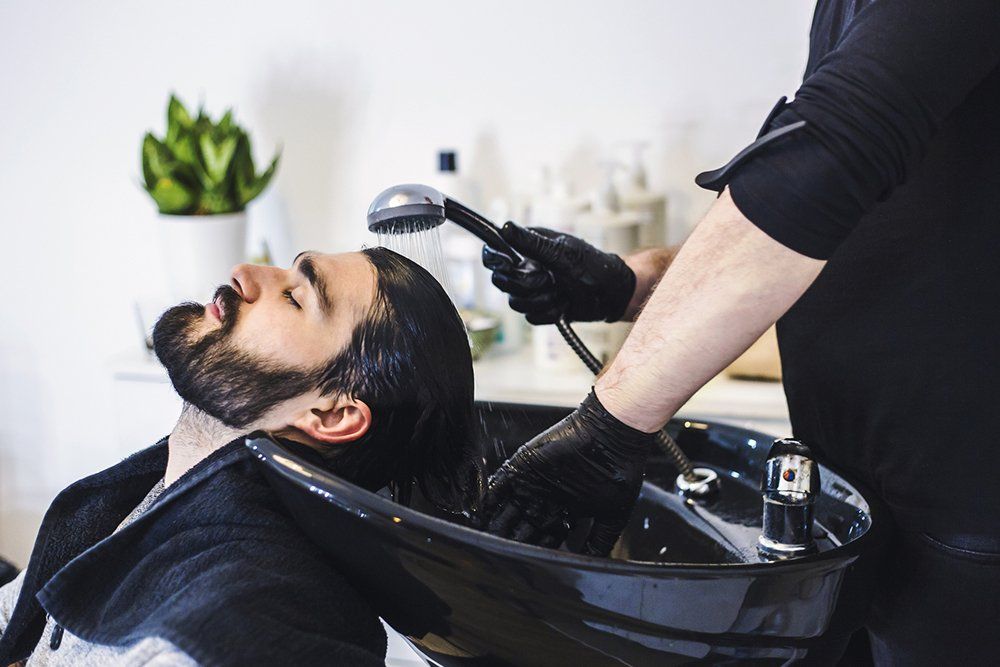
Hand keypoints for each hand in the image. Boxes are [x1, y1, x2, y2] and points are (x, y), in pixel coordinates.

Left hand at [480, 390, 654, 556]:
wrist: (612, 436)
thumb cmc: (619, 472)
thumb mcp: (613, 515)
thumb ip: (599, 541)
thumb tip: (589, 565)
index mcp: (566, 510)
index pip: (545, 538)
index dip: (536, 552)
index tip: (525, 568)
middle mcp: (547, 498)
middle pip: (523, 527)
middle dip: (512, 543)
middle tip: (499, 559)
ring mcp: (533, 483)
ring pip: (508, 510)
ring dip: (497, 526)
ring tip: (485, 542)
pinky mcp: (522, 467)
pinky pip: (499, 485)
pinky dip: (488, 500)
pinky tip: (480, 515)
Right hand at [481, 222, 636, 324]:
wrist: (613, 294)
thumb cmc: (594, 266)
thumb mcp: (564, 252)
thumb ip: (532, 243)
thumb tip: (506, 228)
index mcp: (528, 248)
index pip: (494, 252)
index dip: (495, 261)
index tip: (508, 265)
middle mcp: (525, 268)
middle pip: (502, 282)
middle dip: (528, 284)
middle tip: (549, 279)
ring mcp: (531, 290)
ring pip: (516, 303)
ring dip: (543, 300)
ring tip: (562, 292)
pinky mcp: (539, 308)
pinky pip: (531, 317)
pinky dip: (550, 312)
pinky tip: (564, 304)